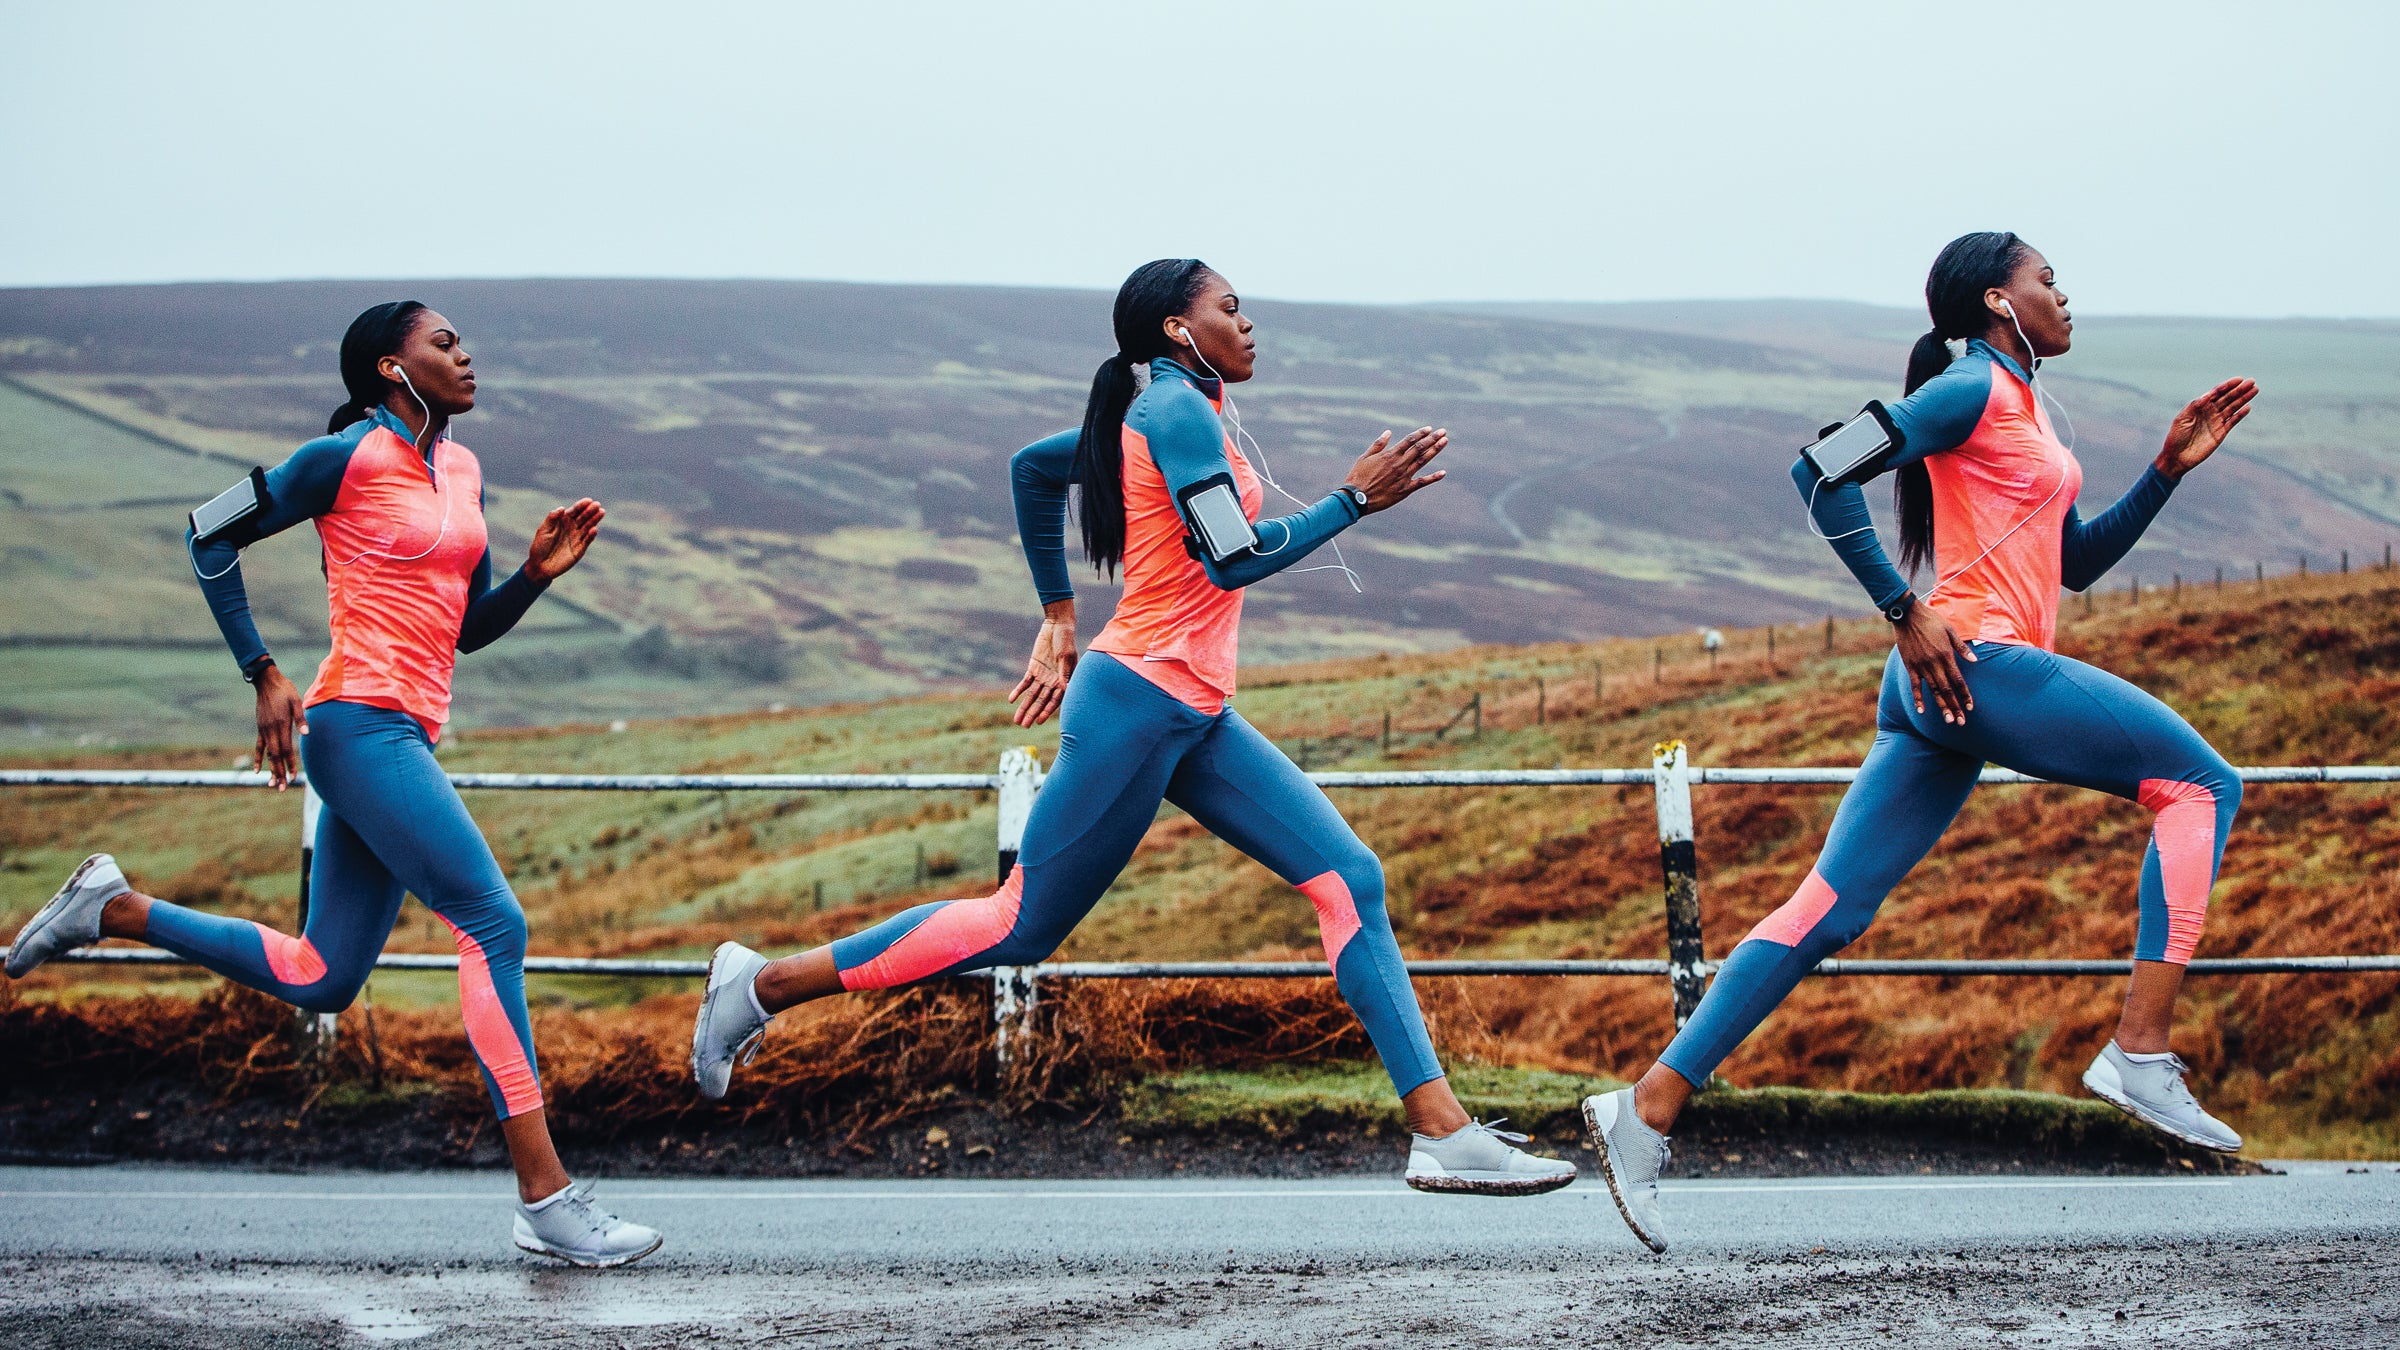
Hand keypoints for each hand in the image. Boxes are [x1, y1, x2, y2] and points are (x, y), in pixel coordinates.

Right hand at [253, 665, 308, 789]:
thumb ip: (300, 718)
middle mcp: (270, 730)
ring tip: (272, 784)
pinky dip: (258, 759)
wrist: (267, 682)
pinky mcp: (260, 728)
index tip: (294, 777)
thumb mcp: (296, 701)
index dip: (290, 764)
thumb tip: (307, 734)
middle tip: (282, 788)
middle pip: (275, 756)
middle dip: (279, 772)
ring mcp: (263, 730)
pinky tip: (256, 770)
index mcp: (280, 724)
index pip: (286, 749)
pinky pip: (258, 747)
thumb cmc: (285, 690)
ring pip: (267, 754)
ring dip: (270, 769)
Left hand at [527, 498, 605, 580]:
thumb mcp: (543, 530)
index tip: (588, 500)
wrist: (540, 565)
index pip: (574, 511)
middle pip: (583, 517)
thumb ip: (552, 519)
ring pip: (588, 527)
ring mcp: (577, 538)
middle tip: (597, 505)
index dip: (581, 506)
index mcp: (563, 521)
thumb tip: (562, 508)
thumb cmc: (540, 546)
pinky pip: (587, 540)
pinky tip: (594, 529)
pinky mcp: (580, 549)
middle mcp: (572, 528)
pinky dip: (591, 535)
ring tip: (601, 512)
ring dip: (595, 520)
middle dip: (590, 511)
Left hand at [1009, 601, 1077, 727]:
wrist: (1057, 626)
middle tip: (1024, 726)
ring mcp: (1043, 676)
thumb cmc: (1065, 640)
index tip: (1039, 721)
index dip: (1047, 711)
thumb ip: (1064, 673)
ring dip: (1024, 707)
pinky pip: (1025, 683)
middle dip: (1032, 713)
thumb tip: (1066, 689)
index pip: (1055, 700)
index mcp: (1064, 680)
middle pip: (1041, 701)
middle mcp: (1053, 681)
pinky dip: (1019, 691)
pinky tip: (1012, 700)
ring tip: (1017, 720)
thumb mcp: (1065, 656)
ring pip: (1032, 695)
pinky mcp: (1033, 669)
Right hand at [1342, 427, 1447, 513]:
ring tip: (1445, 442)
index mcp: (1389, 455)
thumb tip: (1388, 432)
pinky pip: (1422, 482)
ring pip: (1423, 460)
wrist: (1357, 498)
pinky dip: (1433, 478)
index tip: (1430, 429)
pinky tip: (1443, 473)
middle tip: (1443, 431)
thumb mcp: (1365, 457)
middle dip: (1432, 439)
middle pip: (1419, 448)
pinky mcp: (1405, 489)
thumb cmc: (1358, 477)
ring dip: (1435, 450)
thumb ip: (1378, 444)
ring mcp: (1404, 476)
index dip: (1420, 433)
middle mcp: (1399, 464)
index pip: (1409, 440)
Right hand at [1893, 601, 1976, 724]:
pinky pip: (1915, 685)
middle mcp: (1935, 664)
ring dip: (1941, 706)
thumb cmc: (1931, 620)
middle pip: (1947, 690)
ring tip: (1948, 720)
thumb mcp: (1950, 630)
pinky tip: (1922, 711)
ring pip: (1933, 691)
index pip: (1959, 681)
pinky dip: (1918, 699)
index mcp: (1947, 655)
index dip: (1965, 695)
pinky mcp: (1910, 666)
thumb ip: (1962, 648)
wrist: (1908, 615)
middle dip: (1955, 707)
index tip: (1970, 707)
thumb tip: (1974, 661)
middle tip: (1960, 722)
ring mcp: (1921, 666)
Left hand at [2155, 379, 2258, 480]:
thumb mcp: (2182, 419)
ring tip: (2254, 389)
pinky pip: (2233, 421)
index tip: (2239, 379)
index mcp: (2200, 406)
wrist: (2177, 457)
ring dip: (2243, 399)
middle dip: (2239, 390)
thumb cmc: (2176, 436)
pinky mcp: (2221, 432)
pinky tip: (2247, 407)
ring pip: (2233, 407)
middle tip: (2252, 382)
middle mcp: (2210, 411)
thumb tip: (2207, 395)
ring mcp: (2216, 421)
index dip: (2227, 386)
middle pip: (2227, 398)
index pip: (2216, 393)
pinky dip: (2240, 414)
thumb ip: (2194, 406)